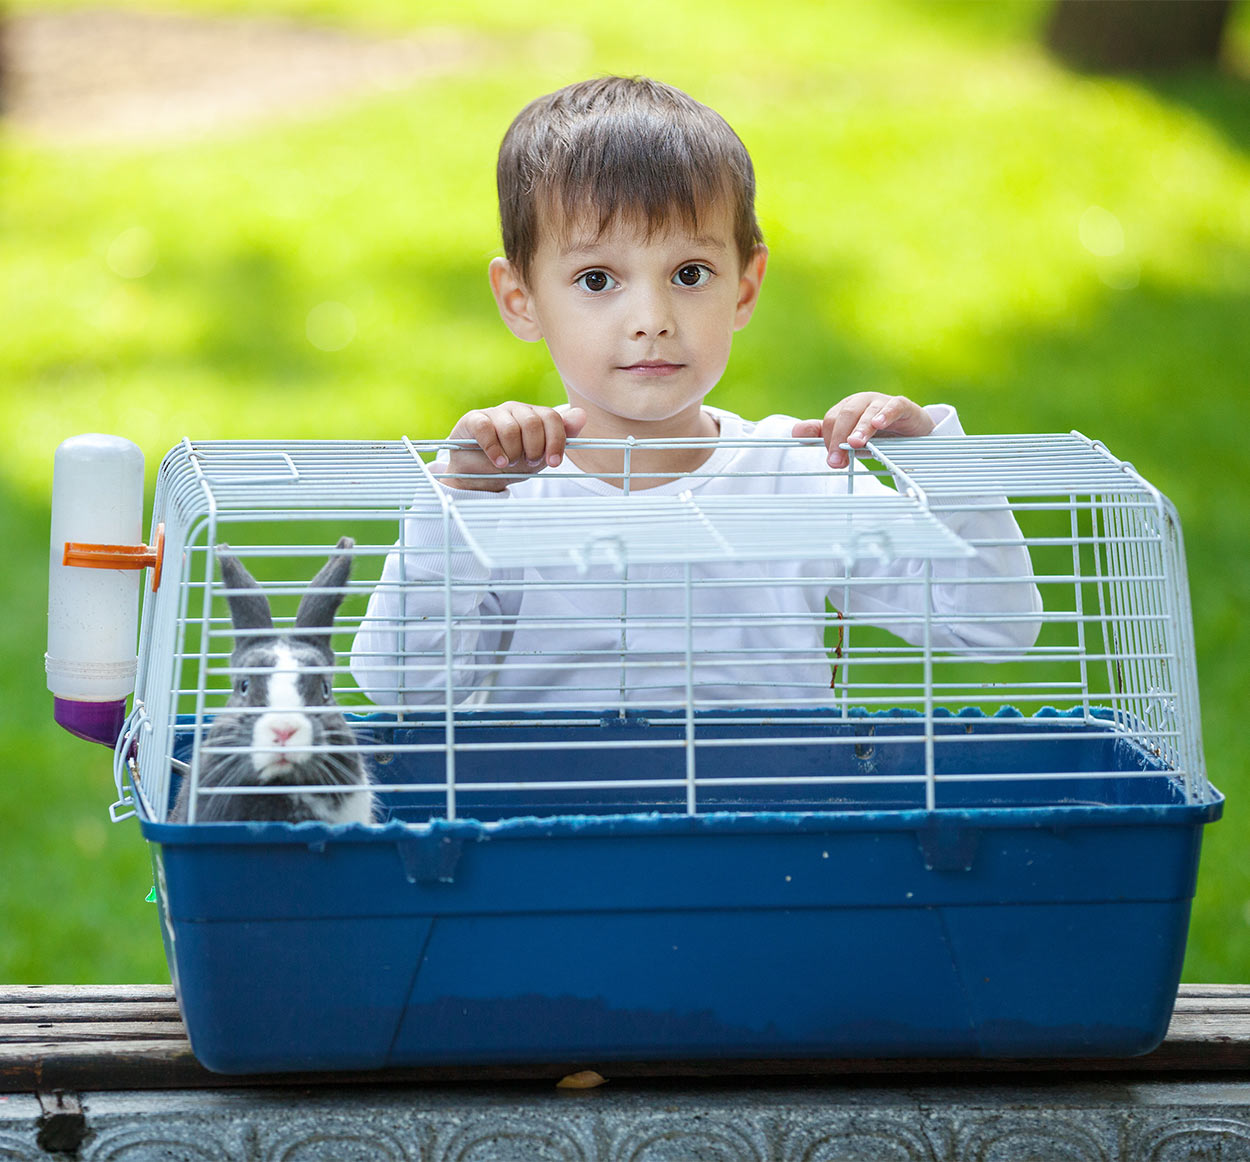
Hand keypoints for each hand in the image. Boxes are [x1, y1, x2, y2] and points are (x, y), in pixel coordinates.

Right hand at [438, 403, 587, 490]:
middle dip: (533, 449)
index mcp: (535, 416)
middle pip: (532, 423)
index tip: (554, 462)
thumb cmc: (513, 462)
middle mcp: (516, 410)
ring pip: (510, 428)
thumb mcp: (541, 455)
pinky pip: (486, 429)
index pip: (552, 418)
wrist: (480, 474)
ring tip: (509, 464)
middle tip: (528, 463)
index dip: (556, 441)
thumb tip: (582, 414)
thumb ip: (562, 435)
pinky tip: (498, 462)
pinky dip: (494, 449)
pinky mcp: (474, 419)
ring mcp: (495, 413)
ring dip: (513, 452)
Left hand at [792, 393, 934, 467]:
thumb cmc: (877, 435)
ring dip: (860, 428)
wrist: (912, 432)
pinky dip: (885, 414)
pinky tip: (879, 424)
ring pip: (866, 412)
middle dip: (839, 438)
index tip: (833, 460)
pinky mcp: (902, 405)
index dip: (828, 440)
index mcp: (846, 409)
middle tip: (837, 460)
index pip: (830, 421)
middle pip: (844, 415)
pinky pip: (893, 406)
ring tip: (855, 443)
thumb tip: (794, 432)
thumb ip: (823, 435)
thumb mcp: (849, 438)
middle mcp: (861, 402)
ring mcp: (881, 402)